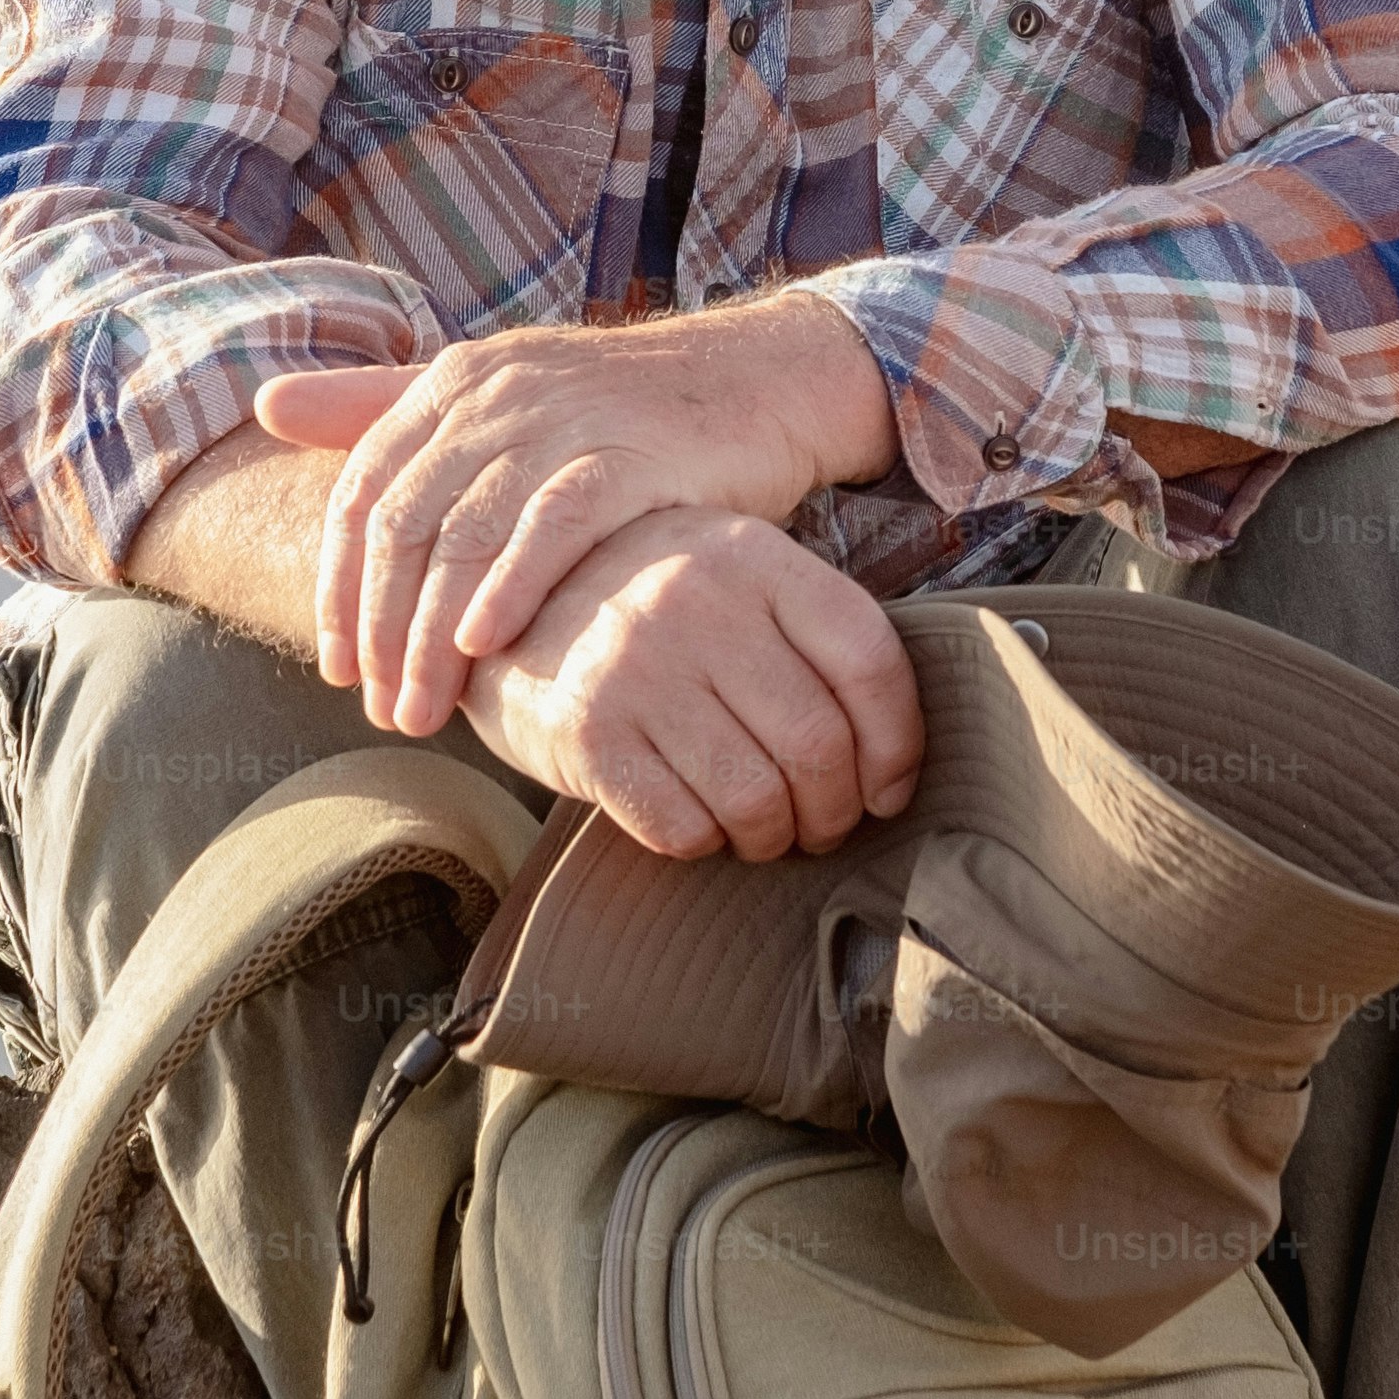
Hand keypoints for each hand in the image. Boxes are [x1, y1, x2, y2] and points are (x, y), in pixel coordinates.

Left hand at [259, 296, 900, 733]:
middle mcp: (496, 392)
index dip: (339, 586)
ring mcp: (561, 419)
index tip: (339, 669)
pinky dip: (510, 586)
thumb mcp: (497, 396)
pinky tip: (486, 647)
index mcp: (452, 380)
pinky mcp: (629, 453)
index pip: (364, 492)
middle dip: (381, 629)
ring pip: (467, 535)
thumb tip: (266, 404)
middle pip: (406, 524)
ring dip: (433, 633)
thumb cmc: (619, 411)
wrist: (757, 381)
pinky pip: (552, 526)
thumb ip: (382, 403)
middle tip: (382, 709)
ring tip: (425, 708)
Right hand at [452, 508, 921, 860]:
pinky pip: (683, 828)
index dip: (897, 743)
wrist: (501, 613)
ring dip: (773, 838)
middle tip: (822, 824)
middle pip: (819, 743)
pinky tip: (699, 822)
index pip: (868, 659)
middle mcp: (696, 599)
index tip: (887, 786)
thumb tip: (896, 760)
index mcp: (753, 554)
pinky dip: (705, 844)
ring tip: (765, 831)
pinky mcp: (586, 730)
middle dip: (834, 810)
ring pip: (757, 798)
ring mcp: (636, 664)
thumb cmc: (651, 615)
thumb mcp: (731, 580)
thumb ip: (806, 636)